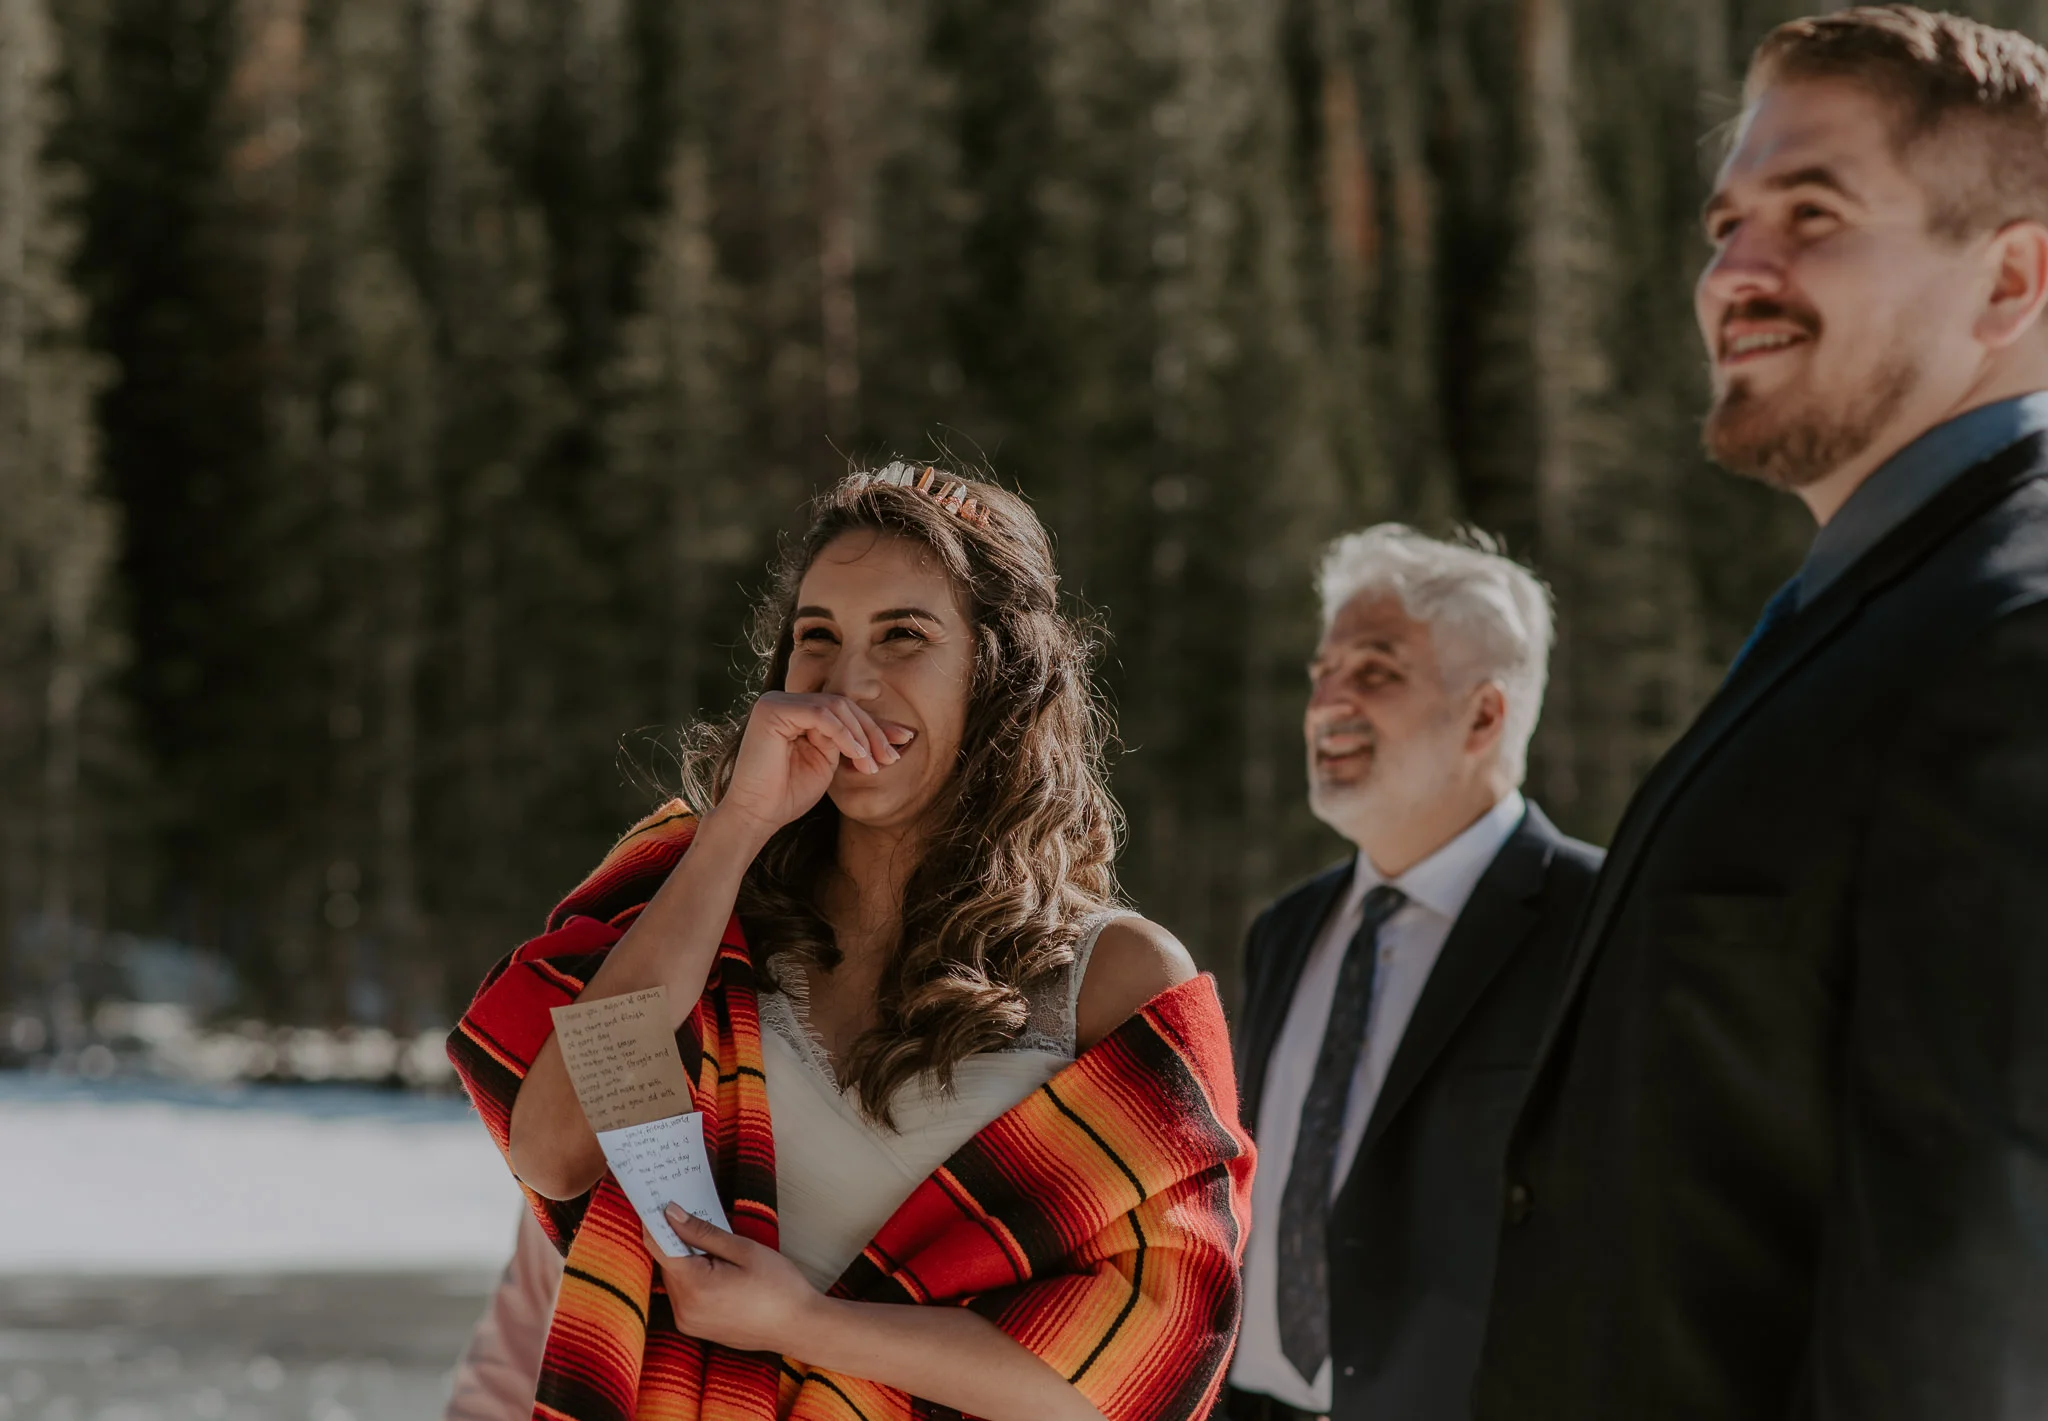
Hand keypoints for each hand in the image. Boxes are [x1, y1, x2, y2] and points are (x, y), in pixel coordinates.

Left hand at [646, 1204, 825, 1354]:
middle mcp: (684, 1310)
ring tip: (718, 1250)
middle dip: (678, 1240)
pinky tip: (718, 1270)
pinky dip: (694, 1278)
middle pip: (668, 1264)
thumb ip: (702, 1232)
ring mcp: (689, 1323)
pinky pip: (684, 1295)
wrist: (799, 1327)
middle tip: (697, 1218)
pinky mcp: (695, 1328)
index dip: (657, 1222)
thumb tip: (671, 1213)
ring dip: (687, 1260)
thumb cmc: (778, 1286)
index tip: (660, 1201)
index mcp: (695, 1287)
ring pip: (675, 1279)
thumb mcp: (743, 1250)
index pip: (660, 1247)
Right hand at [709, 692, 901, 841]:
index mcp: (798, 711)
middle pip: (843, 705)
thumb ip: (850, 741)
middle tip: (890, 758)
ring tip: (871, 764)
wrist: (757, 815)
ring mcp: (776, 702)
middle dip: (872, 731)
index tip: (905, 740)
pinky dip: (843, 734)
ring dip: (860, 735)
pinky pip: (821, 714)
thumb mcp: (830, 762)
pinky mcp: (772, 710)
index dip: (876, 724)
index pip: (844, 710)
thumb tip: (895, 732)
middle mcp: (786, 701)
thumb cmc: (790, 794)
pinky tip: (857, 755)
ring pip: (835, 706)